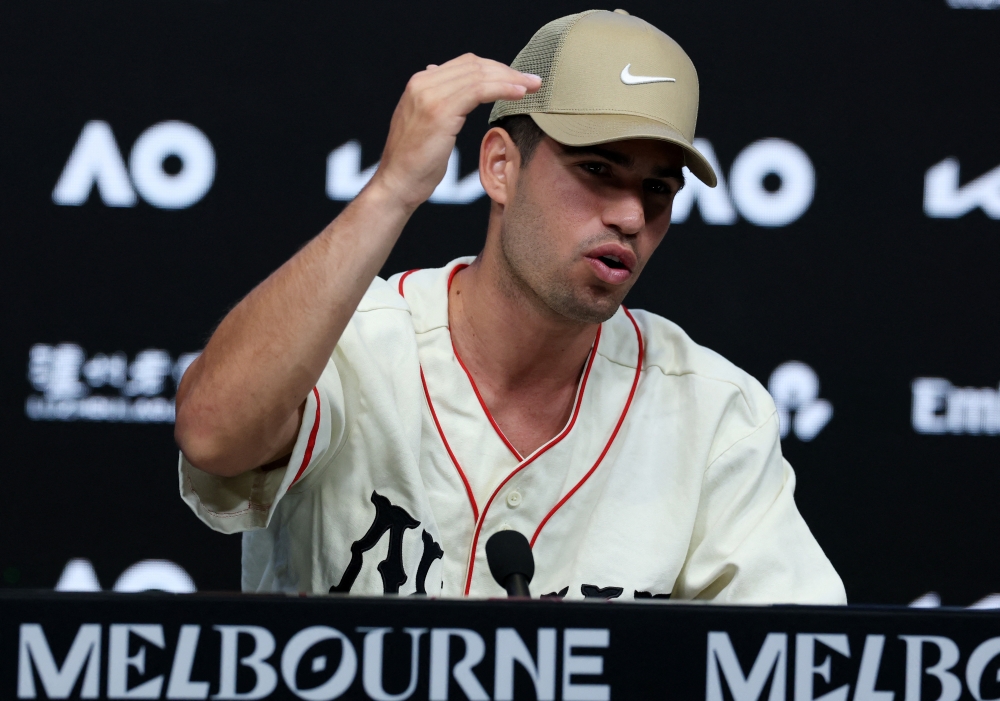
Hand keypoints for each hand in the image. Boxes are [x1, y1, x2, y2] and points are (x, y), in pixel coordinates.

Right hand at [370, 54, 540, 210]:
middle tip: (532, 81)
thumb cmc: (414, 164)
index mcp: (419, 84)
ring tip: (534, 87)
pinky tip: (520, 94)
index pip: (464, 65)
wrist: (396, 185)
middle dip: (507, 71)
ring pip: (479, 75)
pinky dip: (503, 89)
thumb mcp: (425, 125)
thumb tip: (443, 81)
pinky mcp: (440, 111)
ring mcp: (430, 95)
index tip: (517, 80)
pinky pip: (479, 90)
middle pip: (474, 65)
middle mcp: (422, 83)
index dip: (495, 69)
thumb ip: (435, 101)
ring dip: (511, 79)